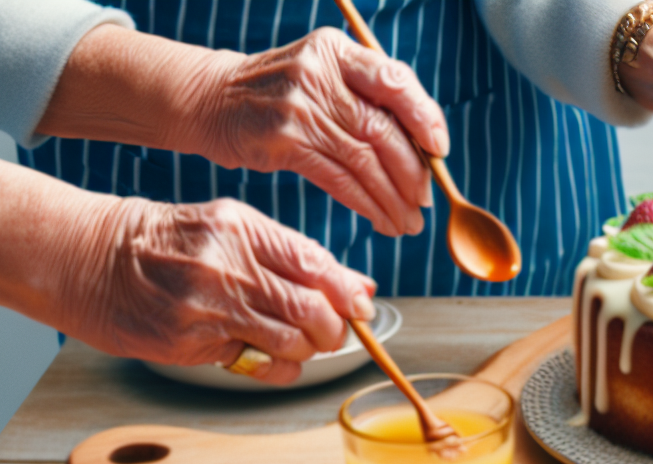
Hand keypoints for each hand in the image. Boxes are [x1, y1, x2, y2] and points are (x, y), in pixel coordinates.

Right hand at [58, 197, 375, 383]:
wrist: (87, 258)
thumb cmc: (166, 242)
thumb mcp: (229, 229)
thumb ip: (293, 255)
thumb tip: (359, 286)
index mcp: (241, 228)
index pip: (317, 266)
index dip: (348, 294)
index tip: (361, 308)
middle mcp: (227, 265)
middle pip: (311, 310)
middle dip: (334, 330)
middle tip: (332, 333)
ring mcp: (206, 306)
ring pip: (291, 343)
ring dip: (308, 351)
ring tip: (300, 344)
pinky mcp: (189, 342)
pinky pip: (258, 365)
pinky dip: (279, 368)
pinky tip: (271, 358)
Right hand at [186, 28, 447, 236]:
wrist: (212, 99)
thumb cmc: (282, 93)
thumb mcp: (321, 73)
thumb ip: (366, 97)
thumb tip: (425, 147)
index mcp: (336, 51)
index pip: (395, 80)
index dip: (425, 117)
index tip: (440, 150)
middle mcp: (318, 75)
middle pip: (382, 130)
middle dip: (412, 172)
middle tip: (424, 201)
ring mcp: (299, 109)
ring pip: (364, 161)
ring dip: (392, 198)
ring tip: (408, 222)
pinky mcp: (284, 143)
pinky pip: (338, 180)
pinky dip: (366, 204)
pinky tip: (380, 219)